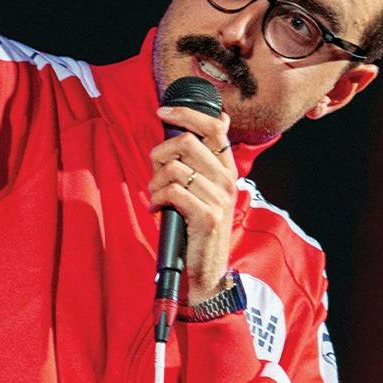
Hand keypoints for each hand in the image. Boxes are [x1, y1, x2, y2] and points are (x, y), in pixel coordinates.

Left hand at [149, 105, 237, 301]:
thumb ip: (197, 161)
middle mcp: (227, 179)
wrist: (205, 270)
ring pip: (175, 168)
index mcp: (226, 169)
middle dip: (160, 155)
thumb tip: (194, 125)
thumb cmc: (195, 227)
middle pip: (187, 142)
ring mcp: (220, 198)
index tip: (162, 112)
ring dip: (155, 182)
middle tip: (155, 175)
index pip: (214, 126)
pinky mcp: (208, 216)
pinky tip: (157, 209)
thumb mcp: (201, 190)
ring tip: (156, 197)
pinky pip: (173, 191)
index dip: (186, 113)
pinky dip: (157, 199)